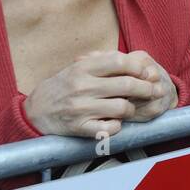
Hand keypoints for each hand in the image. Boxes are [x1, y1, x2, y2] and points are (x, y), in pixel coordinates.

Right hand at [24, 50, 168, 138]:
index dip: (139, 67)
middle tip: (153, 91)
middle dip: (146, 89)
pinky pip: (110, 128)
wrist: (36, 109)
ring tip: (129, 108)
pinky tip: (115, 122)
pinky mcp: (80, 128)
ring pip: (122, 108)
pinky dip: (118, 126)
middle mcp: (82, 87)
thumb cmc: (65, 85)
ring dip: (132, 109)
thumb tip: (138, 62)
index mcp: (83, 68)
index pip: (119, 62)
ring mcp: (81, 108)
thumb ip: (105, 61)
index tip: (146, 72)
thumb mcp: (79, 67)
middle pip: (126, 85)